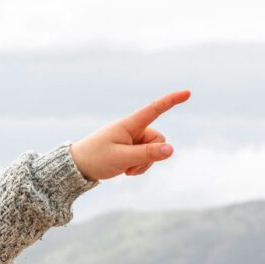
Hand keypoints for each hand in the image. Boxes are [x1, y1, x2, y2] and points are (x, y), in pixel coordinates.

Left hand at [68, 89, 190, 181]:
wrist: (76, 168)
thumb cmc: (95, 159)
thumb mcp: (122, 158)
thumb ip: (147, 154)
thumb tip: (171, 150)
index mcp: (128, 125)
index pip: (154, 110)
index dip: (171, 101)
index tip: (187, 93)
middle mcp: (132, 130)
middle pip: (158, 139)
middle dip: (151, 155)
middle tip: (130, 166)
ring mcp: (131, 140)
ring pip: (153, 151)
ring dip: (143, 164)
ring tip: (124, 169)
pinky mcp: (130, 150)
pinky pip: (145, 158)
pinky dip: (138, 167)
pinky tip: (124, 170)